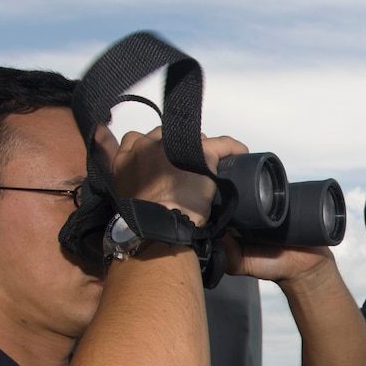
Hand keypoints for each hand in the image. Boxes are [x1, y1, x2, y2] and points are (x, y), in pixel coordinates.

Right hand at [112, 128, 246, 225]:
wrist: (160, 228)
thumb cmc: (145, 221)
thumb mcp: (126, 198)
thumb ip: (133, 182)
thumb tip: (151, 186)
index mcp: (125, 157)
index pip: (138, 139)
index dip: (154, 150)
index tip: (164, 162)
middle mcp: (146, 145)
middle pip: (168, 137)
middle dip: (176, 150)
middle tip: (187, 172)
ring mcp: (173, 147)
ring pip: (193, 139)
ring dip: (200, 151)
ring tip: (209, 168)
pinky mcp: (202, 153)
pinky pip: (222, 144)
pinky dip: (232, 148)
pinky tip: (239, 153)